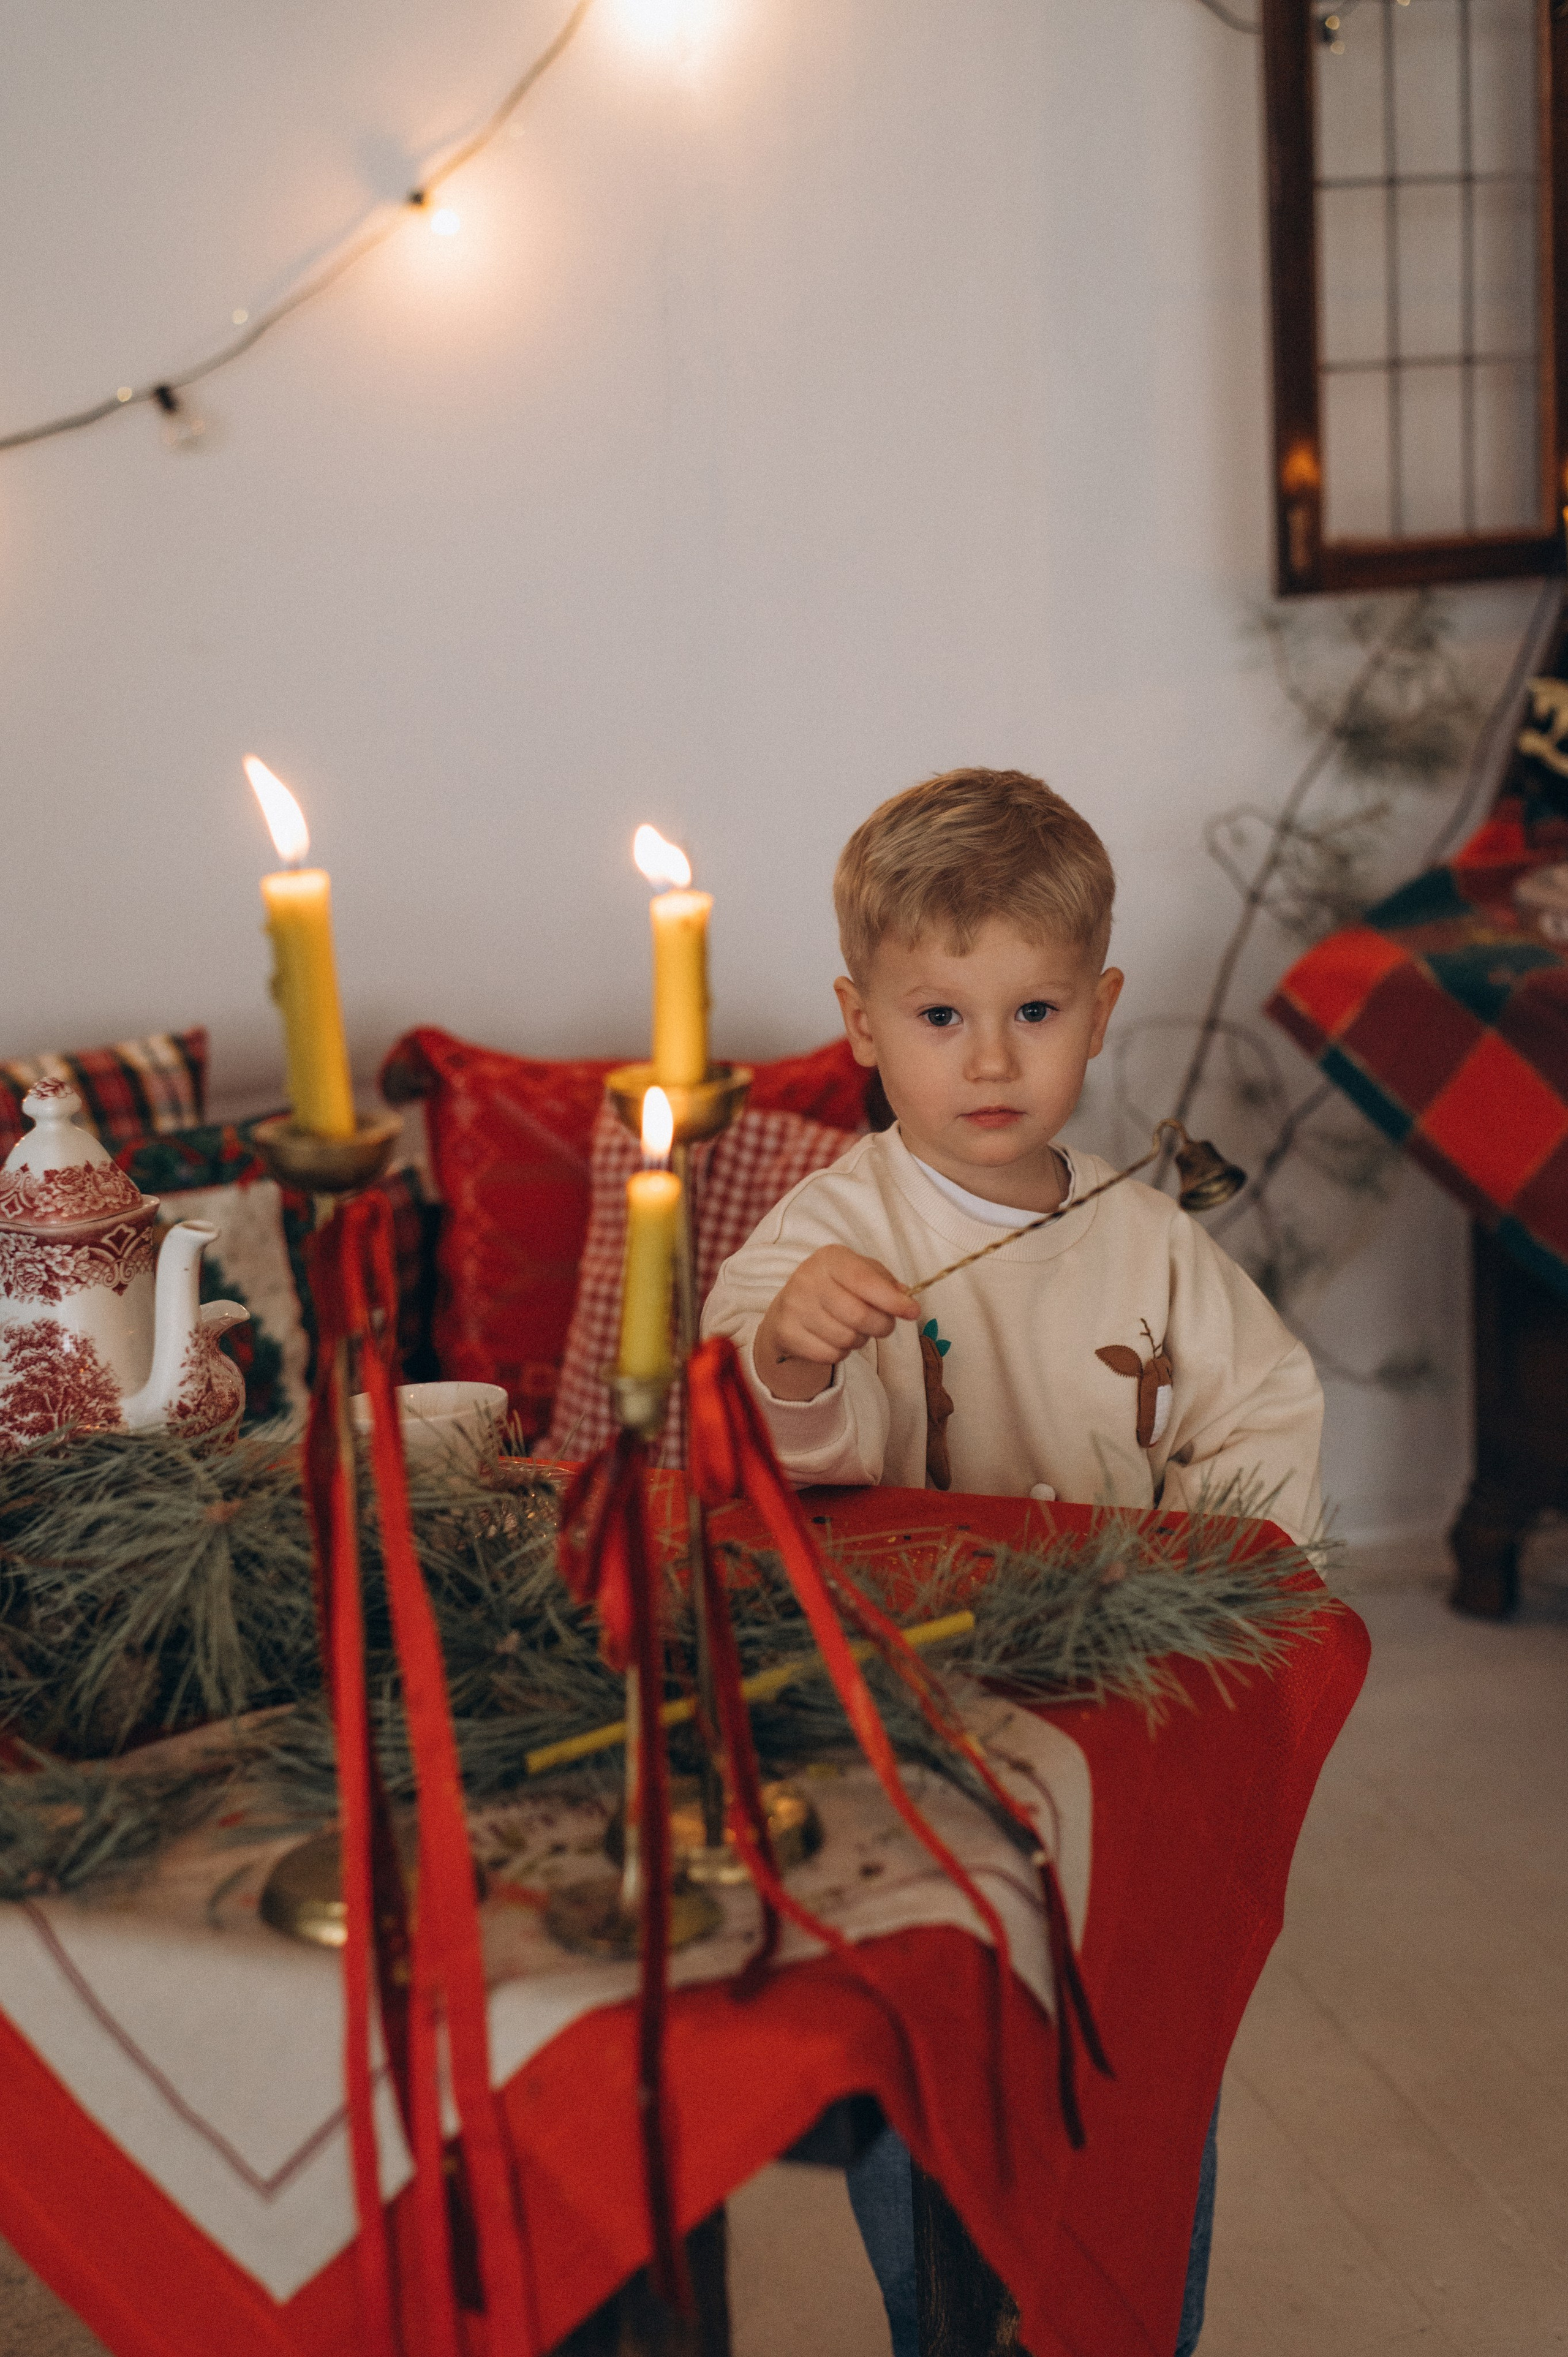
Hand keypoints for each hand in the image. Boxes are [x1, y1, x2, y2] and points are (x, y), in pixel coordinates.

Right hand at [753, 1247, 918, 1401]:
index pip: (864, 1281)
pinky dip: (840, 1352)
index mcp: (830, 1258)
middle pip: (859, 1315)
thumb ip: (885, 1283)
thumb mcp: (860, 1274)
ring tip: (853, 1329)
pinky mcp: (785, 1333)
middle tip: (883, 1326)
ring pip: (846, 1338)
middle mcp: (807, 1278)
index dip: (892, 1300)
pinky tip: (833, 1339)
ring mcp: (794, 1306)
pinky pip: (830, 1354)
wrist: (789, 1310)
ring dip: (859, 1340)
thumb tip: (905, 1297)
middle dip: (881, 1326)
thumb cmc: (835, 1288)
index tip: (913, 1312)